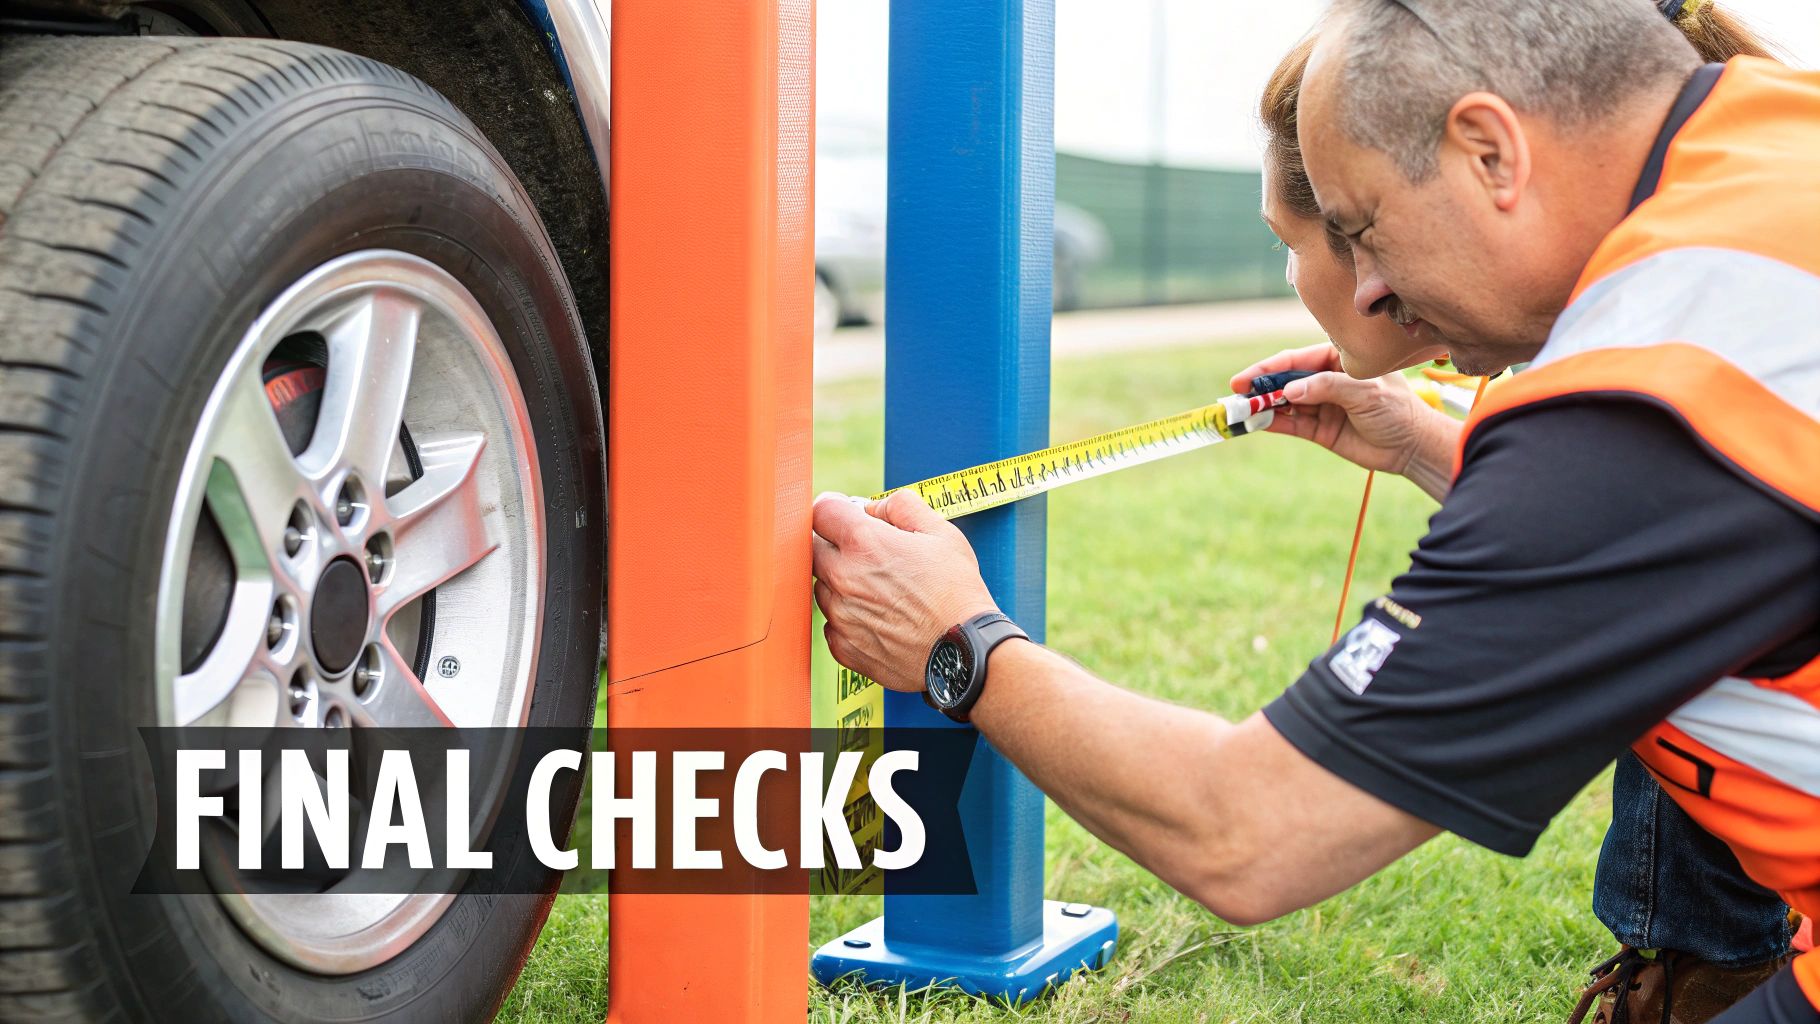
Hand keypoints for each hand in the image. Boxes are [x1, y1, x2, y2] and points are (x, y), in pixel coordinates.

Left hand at [811, 491, 998, 691]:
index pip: (822, 512)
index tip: (848, 517)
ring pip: (822, 588)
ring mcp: (839, 616)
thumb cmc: (957, 590)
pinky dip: (849, 618)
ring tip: (881, 591)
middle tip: (868, 555)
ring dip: (841, 583)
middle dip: (834, 545)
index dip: (836, 509)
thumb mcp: (940, 532)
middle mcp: (842, 578)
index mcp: (863, 544)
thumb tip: (873, 508)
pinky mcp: (843, 647)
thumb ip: (901, 506)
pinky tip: (880, 618)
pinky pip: (832, 624)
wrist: (965, 651)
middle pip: (813, 549)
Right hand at [1228, 343, 1459, 498]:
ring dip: (1262, 407)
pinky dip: (1271, 424)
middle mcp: (1324, 380)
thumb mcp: (1365, 392)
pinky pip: (1290, 424)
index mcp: (1337, 360)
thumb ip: (1328, 387)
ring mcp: (1320, 406)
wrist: (1411, 446)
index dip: (1270, 368)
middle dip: (1260, 387)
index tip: (1246, 378)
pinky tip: (1255, 424)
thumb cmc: (1396, 409)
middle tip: (1235, 394)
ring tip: (1239, 411)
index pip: (1297, 360)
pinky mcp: (1318, 430)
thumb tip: (1290, 391)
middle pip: (1285, 381)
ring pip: (1283, 403)